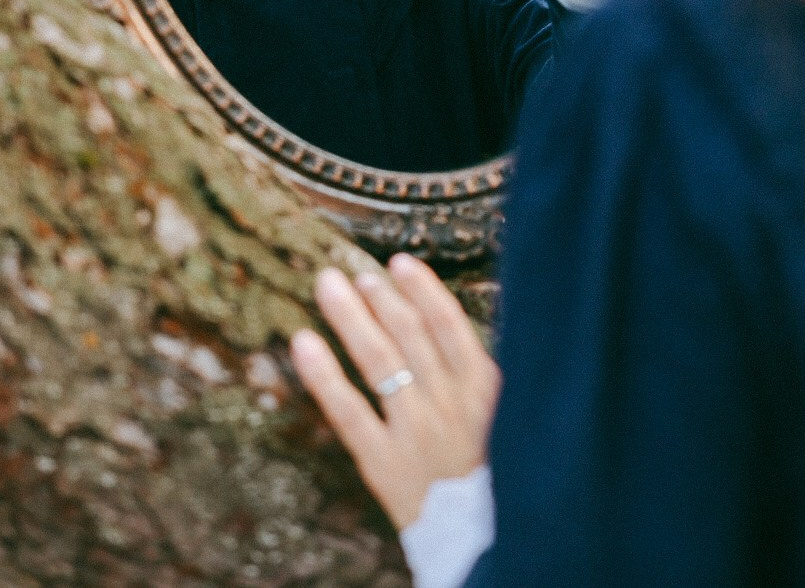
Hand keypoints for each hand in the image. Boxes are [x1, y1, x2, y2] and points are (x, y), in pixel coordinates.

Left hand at [290, 254, 500, 531]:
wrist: (481, 543)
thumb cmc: (493, 470)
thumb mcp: (502, 414)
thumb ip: (474, 369)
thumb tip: (441, 315)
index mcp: (484, 389)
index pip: (448, 325)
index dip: (422, 290)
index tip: (399, 262)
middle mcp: (449, 405)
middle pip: (408, 336)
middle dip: (380, 298)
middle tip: (355, 271)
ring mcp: (414, 433)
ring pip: (378, 363)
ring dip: (351, 318)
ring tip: (330, 285)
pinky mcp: (383, 463)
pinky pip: (348, 412)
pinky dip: (324, 375)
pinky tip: (303, 343)